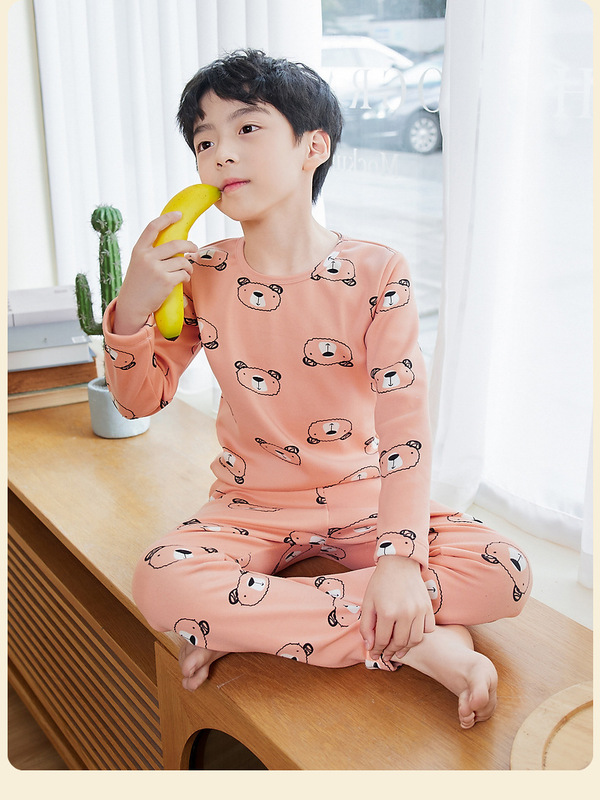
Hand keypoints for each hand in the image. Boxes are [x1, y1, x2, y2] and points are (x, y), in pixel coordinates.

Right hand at [112, 211, 196, 334]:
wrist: (132, 304)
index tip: (179, 215)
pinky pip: (184, 274)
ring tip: (187, 271)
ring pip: (183, 261)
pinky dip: (186, 277)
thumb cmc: (138, 283)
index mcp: (139, 250)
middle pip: (176, 244)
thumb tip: (175, 244)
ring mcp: (156, 269)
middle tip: (194, 248)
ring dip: (189, 266)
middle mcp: (147, 257)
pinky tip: (182, 280)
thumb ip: (151, 252)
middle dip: (190, 245)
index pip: (153, 227)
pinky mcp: (166, 281)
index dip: (167, 218)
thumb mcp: (139, 263)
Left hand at [360, 555, 434, 664]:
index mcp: (387, 612)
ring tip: (398, 649)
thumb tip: (369, 647)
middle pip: (399, 643)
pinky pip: (428, 629)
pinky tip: (411, 634)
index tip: (375, 655)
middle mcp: (405, 614)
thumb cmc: (381, 582)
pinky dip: (420, 634)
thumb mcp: (368, 602)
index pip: (382, 641)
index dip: (377, 650)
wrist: (399, 563)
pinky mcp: (428, 608)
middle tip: (386, 655)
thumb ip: (366, 626)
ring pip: (415, 640)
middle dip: (391, 652)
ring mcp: (419, 611)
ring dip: (406, 647)